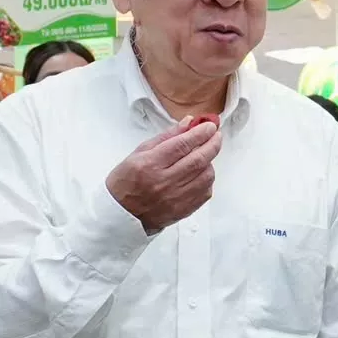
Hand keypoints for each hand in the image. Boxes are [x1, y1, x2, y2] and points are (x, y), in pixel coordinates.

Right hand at [107, 119, 222, 231]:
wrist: (121, 214)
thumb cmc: (126, 182)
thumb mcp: (139, 153)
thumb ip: (166, 137)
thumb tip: (188, 123)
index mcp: (150, 164)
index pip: (182, 144)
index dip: (200, 133)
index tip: (209, 126)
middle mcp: (164, 182)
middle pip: (198, 159)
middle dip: (212, 144)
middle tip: (216, 136)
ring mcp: (175, 198)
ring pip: (205, 176)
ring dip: (210, 162)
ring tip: (205, 156)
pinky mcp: (183, 210)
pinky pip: (205, 193)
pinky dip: (207, 180)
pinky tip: (200, 174)